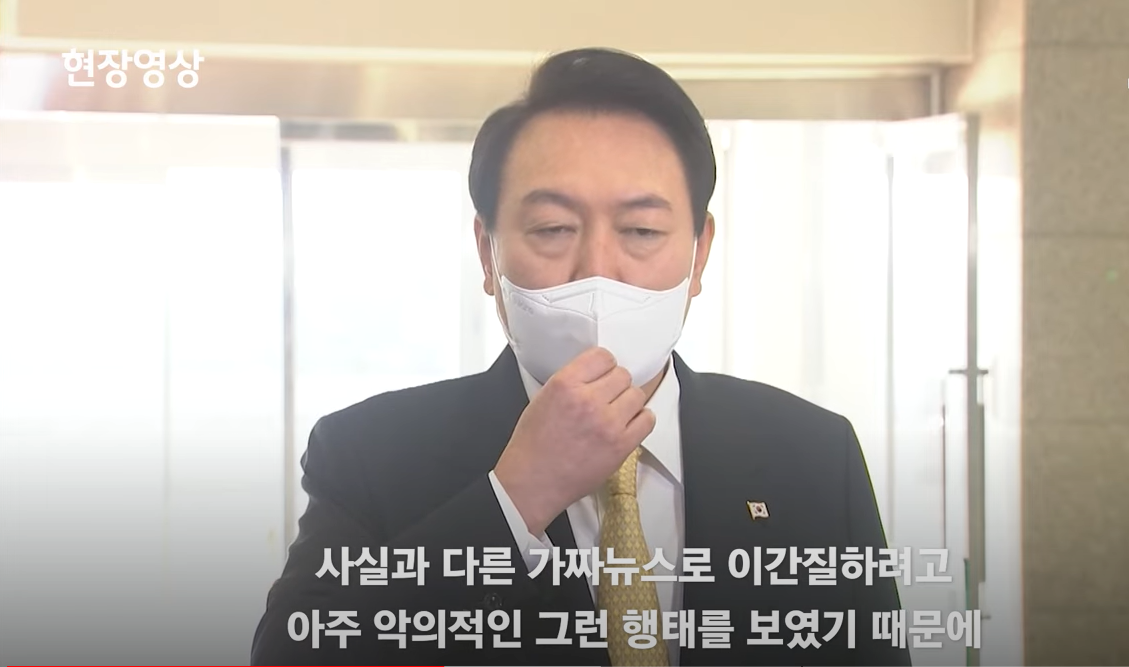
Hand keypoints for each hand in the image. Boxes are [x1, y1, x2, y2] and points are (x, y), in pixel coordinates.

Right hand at [493, 347, 654, 535]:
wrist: (533, 482)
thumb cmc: (533, 445)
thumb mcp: (543, 398)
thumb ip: (571, 381)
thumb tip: (596, 374)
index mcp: (565, 384)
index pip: (602, 356)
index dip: (604, 366)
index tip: (603, 374)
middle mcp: (588, 400)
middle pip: (622, 375)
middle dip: (615, 385)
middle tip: (606, 398)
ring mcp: (608, 423)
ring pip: (637, 395)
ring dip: (628, 402)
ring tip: (615, 413)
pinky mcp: (621, 445)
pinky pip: (647, 420)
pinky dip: (641, 420)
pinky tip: (627, 425)